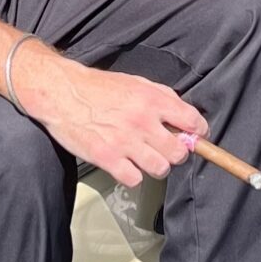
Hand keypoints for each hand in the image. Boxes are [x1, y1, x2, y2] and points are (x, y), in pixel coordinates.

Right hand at [15, 48, 207, 187]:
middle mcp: (142, 121)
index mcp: (152, 100)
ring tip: (146, 159)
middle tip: (165, 149)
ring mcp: (125, 142)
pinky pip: (135, 179)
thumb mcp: (136, 82)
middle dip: (176, 153)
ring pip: (160, 168)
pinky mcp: (107, 158)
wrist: (62, 93)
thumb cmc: (99, 87)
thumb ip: (162, 97)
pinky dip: (133, 175)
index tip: (194, 137)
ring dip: (156, 166)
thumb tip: (185, 114)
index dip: (198, 133)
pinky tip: (126, 164)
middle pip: (179, 152)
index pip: (192, 121)